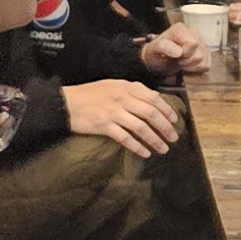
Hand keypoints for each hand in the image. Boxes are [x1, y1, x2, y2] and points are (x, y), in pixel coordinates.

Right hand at [64, 79, 181, 157]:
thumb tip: (152, 101)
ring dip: (155, 139)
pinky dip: (137, 147)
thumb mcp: (112, 86)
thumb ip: (131, 91)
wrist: (66, 103)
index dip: (166, 110)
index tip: (174, 120)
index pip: (152, 98)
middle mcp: (121, 98)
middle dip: (165, 127)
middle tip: (174, 137)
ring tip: (163, 149)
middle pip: (150, 113)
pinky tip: (145, 153)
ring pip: (141, 127)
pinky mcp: (104, 126)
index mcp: (125, 86)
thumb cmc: (89, 95)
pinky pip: (125, 138)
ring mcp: (113, 112)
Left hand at [140, 25, 208, 79]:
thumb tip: (179, 51)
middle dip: (186, 61)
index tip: (175, 56)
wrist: (158, 61)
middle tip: (176, 60)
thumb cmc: (156, 54)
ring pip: (203, 60)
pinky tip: (187, 65)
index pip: (193, 43)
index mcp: (180, 29)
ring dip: (190, 65)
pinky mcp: (206, 53)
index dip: (185, 53)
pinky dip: (196, 69)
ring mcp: (201, 43)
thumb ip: (164, 47)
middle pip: (199, 54)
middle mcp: (193, 33)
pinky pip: (206, 65)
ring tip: (180, 62)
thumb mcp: (154, 50)